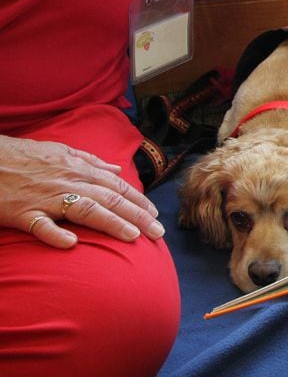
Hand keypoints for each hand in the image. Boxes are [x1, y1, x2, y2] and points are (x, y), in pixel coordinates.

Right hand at [0, 135, 163, 248]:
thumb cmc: (21, 156)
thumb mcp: (59, 151)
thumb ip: (90, 161)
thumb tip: (117, 170)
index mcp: (76, 169)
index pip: (115, 186)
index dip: (137, 200)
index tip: (155, 215)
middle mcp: (67, 182)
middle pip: (108, 199)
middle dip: (136, 215)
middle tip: (158, 233)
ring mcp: (45, 197)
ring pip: (84, 209)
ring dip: (110, 223)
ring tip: (132, 237)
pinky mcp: (21, 212)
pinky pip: (39, 224)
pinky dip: (54, 233)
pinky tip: (70, 243)